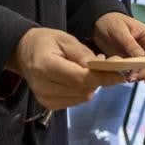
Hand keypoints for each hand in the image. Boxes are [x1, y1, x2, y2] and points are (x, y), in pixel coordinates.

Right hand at [8, 27, 123, 110]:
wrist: (25, 53)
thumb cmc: (45, 42)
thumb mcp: (65, 39)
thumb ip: (83, 54)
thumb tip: (103, 67)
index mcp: (45, 66)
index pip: (79, 78)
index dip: (102, 77)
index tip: (120, 74)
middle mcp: (43, 86)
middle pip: (82, 89)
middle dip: (100, 79)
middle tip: (111, 67)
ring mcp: (45, 98)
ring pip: (81, 97)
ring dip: (92, 85)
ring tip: (90, 69)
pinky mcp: (49, 105)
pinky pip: (75, 100)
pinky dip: (83, 90)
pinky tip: (80, 78)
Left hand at [93, 12, 144, 82]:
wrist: (97, 24)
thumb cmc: (111, 21)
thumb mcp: (120, 31)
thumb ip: (131, 44)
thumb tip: (142, 57)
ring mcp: (138, 55)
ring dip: (142, 76)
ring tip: (131, 78)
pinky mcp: (128, 61)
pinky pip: (135, 71)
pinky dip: (133, 76)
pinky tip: (126, 78)